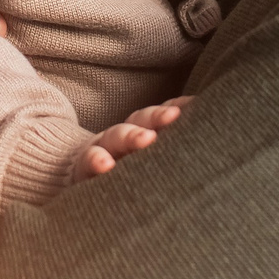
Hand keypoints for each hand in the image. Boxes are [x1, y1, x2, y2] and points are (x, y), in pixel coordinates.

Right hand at [70, 97, 192, 181]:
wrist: (72, 175)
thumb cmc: (115, 169)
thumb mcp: (137, 155)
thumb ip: (163, 145)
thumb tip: (205, 131)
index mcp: (136, 134)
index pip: (156, 116)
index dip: (174, 107)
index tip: (194, 103)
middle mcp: (119, 140)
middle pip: (138, 122)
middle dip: (156, 118)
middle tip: (174, 115)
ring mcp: (100, 152)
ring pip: (114, 138)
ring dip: (130, 136)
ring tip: (146, 138)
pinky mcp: (82, 171)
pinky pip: (88, 166)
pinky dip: (96, 162)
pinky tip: (105, 164)